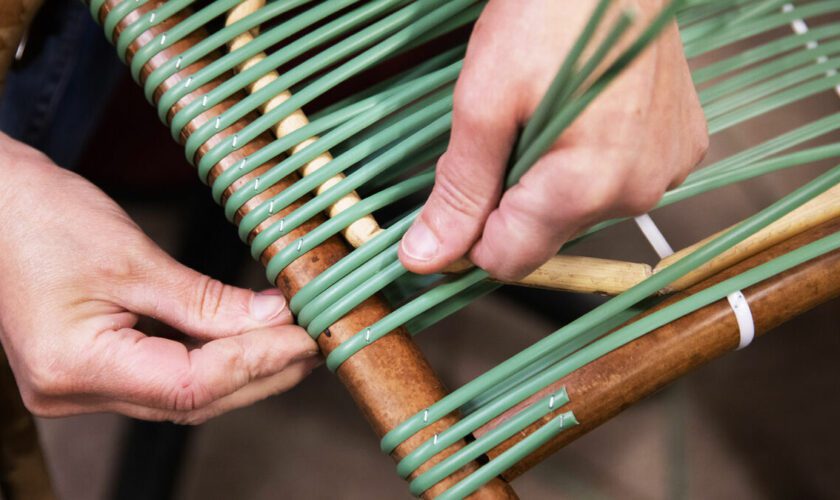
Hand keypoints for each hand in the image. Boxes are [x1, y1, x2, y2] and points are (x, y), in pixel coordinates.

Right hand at [0, 135, 318, 423]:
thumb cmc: (40, 218)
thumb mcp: (133, 257)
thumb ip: (206, 300)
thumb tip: (274, 317)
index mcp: (74, 366)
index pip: (191, 384)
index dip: (258, 362)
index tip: (305, 336)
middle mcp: (72, 392)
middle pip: (191, 401)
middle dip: (260, 374)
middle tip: (313, 343)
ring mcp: (78, 388)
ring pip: (182, 396)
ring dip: (241, 372)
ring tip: (292, 344)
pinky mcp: (90, 372)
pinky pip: (163, 380)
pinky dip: (211, 364)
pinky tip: (247, 344)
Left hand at [399, 0, 707, 279]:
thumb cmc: (545, 13)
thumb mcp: (483, 103)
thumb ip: (459, 191)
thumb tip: (423, 260)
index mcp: (584, 189)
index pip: (507, 260)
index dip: (471, 230)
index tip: (464, 181)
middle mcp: (636, 193)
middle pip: (543, 235)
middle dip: (513, 195)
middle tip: (511, 126)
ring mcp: (667, 171)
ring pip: (579, 210)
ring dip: (552, 176)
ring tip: (554, 109)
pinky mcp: (684, 149)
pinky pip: (619, 181)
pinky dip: (593, 159)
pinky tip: (590, 111)